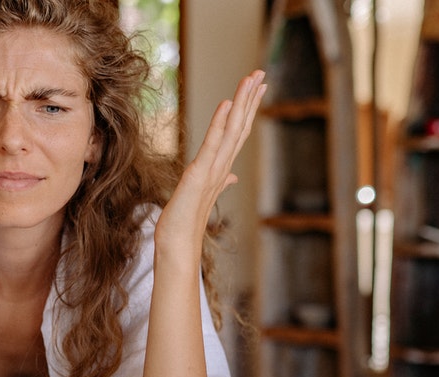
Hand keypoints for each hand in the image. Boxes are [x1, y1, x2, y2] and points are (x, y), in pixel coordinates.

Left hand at [156, 70, 265, 264]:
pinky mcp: (200, 174)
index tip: (256, 87)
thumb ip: (219, 181)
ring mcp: (213, 170)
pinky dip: (220, 123)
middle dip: (251, 98)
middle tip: (261, 73)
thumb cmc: (186, 220)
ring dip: (242, 103)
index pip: (238, 132)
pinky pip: (213, 144)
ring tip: (251, 79)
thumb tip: (232, 177)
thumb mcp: (202, 194)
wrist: (177, 243)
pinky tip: (227, 104)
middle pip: (240, 126)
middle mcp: (222, 166)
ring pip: (232, 130)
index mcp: (221, 167)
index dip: (248, 109)